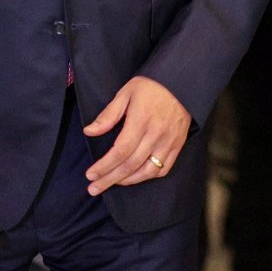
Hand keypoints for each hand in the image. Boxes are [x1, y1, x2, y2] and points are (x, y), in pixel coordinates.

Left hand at [83, 77, 190, 194]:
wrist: (182, 81)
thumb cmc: (151, 86)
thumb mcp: (126, 93)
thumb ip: (108, 115)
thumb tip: (89, 132)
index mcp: (141, 121)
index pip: (120, 151)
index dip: (104, 166)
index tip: (90, 174)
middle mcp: (156, 135)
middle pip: (130, 165)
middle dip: (110, 179)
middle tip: (94, 188)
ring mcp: (169, 142)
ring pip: (147, 171)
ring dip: (128, 181)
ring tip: (112, 184)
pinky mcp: (177, 145)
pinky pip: (164, 168)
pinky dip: (148, 176)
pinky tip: (136, 177)